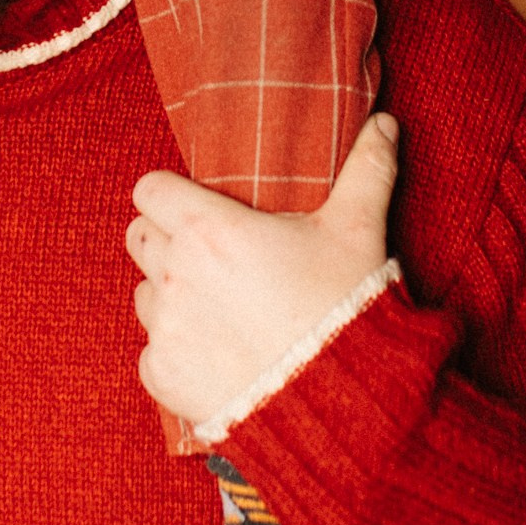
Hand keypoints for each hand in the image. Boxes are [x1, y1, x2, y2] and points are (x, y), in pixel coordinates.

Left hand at [126, 113, 397, 432]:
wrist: (340, 401)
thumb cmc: (343, 306)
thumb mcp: (357, 231)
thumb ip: (366, 170)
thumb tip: (385, 123)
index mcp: (207, 228)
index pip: (149, 191)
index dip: (170, 195)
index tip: (196, 208)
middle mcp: (174, 274)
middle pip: (141, 237)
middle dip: (168, 241)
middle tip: (214, 258)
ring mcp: (163, 328)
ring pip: (145, 294)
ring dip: (171, 296)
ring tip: (221, 310)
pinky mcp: (161, 376)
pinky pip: (152, 351)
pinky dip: (177, 352)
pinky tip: (219, 355)